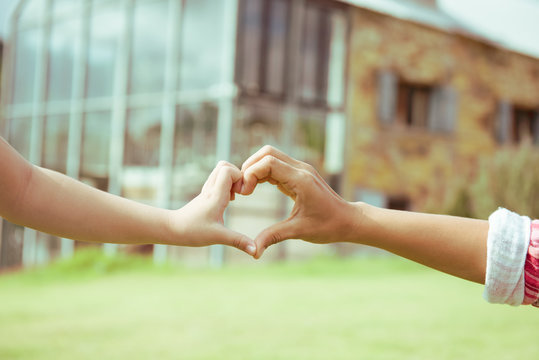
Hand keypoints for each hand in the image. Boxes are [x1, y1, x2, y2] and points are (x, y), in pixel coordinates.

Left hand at [168, 161, 256, 255]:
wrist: (172, 229)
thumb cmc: (192, 232)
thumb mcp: (218, 237)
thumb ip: (238, 241)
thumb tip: (256, 251)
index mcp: (215, 196)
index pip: (228, 170)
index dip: (240, 177)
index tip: (243, 193)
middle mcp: (210, 189)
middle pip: (224, 165)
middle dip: (237, 175)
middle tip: (241, 192)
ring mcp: (206, 190)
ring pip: (220, 171)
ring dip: (232, 179)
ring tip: (236, 196)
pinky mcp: (205, 194)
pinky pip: (218, 180)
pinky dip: (226, 184)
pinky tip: (229, 200)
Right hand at [240, 146, 358, 258]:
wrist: (347, 221)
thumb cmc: (327, 226)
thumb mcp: (298, 231)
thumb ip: (273, 237)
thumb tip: (254, 252)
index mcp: (300, 179)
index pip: (268, 163)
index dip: (251, 174)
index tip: (245, 193)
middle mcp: (300, 169)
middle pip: (267, 153)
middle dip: (250, 167)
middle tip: (243, 189)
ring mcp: (300, 169)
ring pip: (271, 156)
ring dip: (256, 168)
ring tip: (247, 189)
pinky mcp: (299, 174)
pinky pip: (276, 165)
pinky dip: (263, 172)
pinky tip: (256, 188)